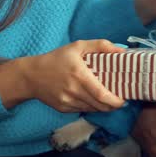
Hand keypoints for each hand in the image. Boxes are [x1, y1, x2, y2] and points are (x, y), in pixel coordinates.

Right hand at [9, 40, 125, 112]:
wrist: (31, 76)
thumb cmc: (57, 59)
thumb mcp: (77, 46)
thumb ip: (100, 46)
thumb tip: (122, 51)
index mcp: (79, 75)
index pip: (101, 94)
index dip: (115, 101)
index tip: (124, 99)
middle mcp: (74, 91)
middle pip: (99, 105)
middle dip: (113, 106)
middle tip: (120, 100)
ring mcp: (68, 101)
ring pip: (92, 109)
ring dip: (103, 107)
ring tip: (108, 100)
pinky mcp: (63, 108)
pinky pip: (82, 110)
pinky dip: (91, 107)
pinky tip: (92, 100)